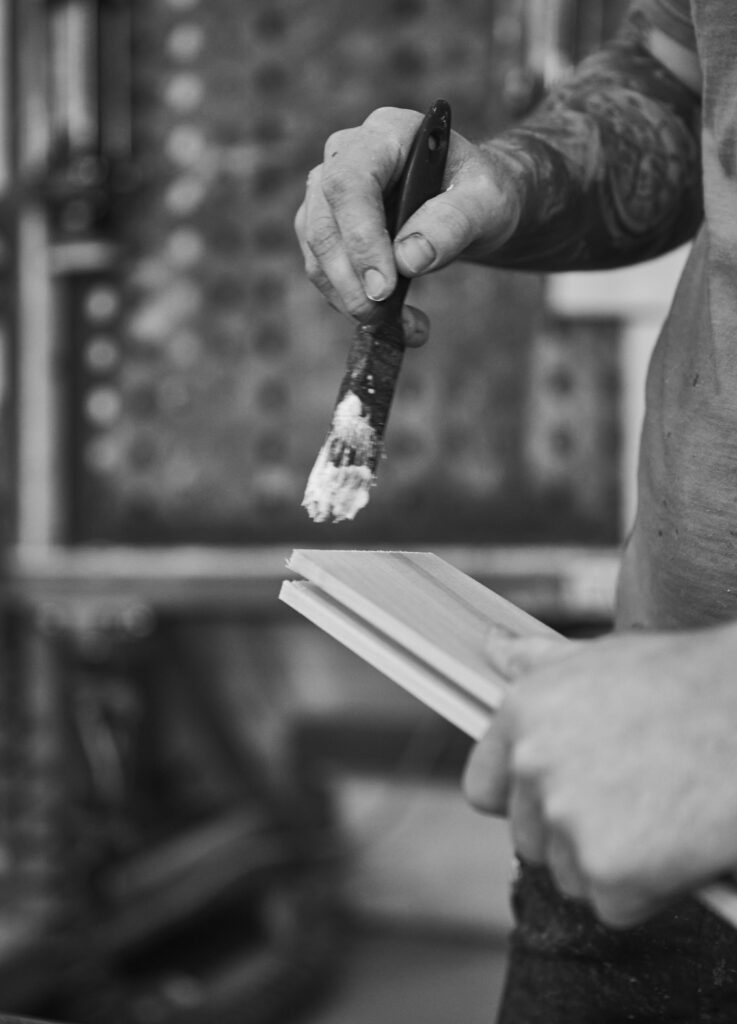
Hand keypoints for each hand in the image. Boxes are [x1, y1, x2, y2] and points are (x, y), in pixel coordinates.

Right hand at [294, 106, 522, 342]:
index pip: (351, 182)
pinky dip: (352, 304)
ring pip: (316, 254)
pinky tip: (394, 322)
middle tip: (384, 318)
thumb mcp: (487, 202)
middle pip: (324, 222)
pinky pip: (324, 273)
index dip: (361, 237)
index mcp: (387, 133)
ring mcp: (326, 193)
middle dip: (350, 280)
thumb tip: (407, 260)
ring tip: (405, 327)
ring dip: (351, 300)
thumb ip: (453, 223)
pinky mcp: (324, 229)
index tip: (383, 287)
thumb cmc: (479, 194)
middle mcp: (345, 156)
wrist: (468, 204)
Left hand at [463, 625, 736, 927]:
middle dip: (572, 835)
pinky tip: (679, 845)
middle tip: (632, 803)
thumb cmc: (688, 682)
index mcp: (522, 713)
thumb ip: (538, 662)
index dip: (520, 801)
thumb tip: (493, 647)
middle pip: (530, 839)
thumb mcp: (603, 658)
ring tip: (662, 815)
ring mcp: (567, 820)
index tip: (555, 800)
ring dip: (610, 864)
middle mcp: (533, 765)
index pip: (482, 788)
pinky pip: (614, 906)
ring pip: (571, 875)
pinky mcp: (608, 872)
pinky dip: (648, 891)